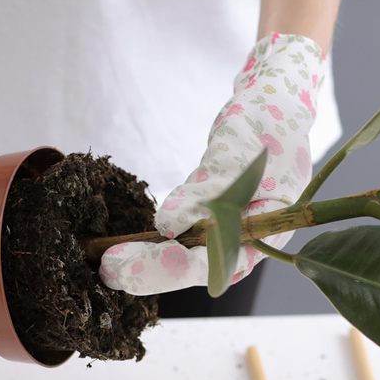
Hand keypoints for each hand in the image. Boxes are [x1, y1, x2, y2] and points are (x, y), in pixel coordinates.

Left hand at [100, 34, 327, 294]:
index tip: (128, 266)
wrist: (273, 108)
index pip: (214, 264)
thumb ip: (207, 192)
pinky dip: (149, 242)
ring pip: (180, 257)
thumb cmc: (266, 128)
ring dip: (143, 261)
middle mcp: (243, 243)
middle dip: (148, 270)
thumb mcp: (238, 155)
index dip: (168, 269)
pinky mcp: (206, 219)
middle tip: (107, 270)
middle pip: (192, 268)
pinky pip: (175, 238)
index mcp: (263, 237)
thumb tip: (169, 226)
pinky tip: (121, 247)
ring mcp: (225, 233)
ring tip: (105, 265)